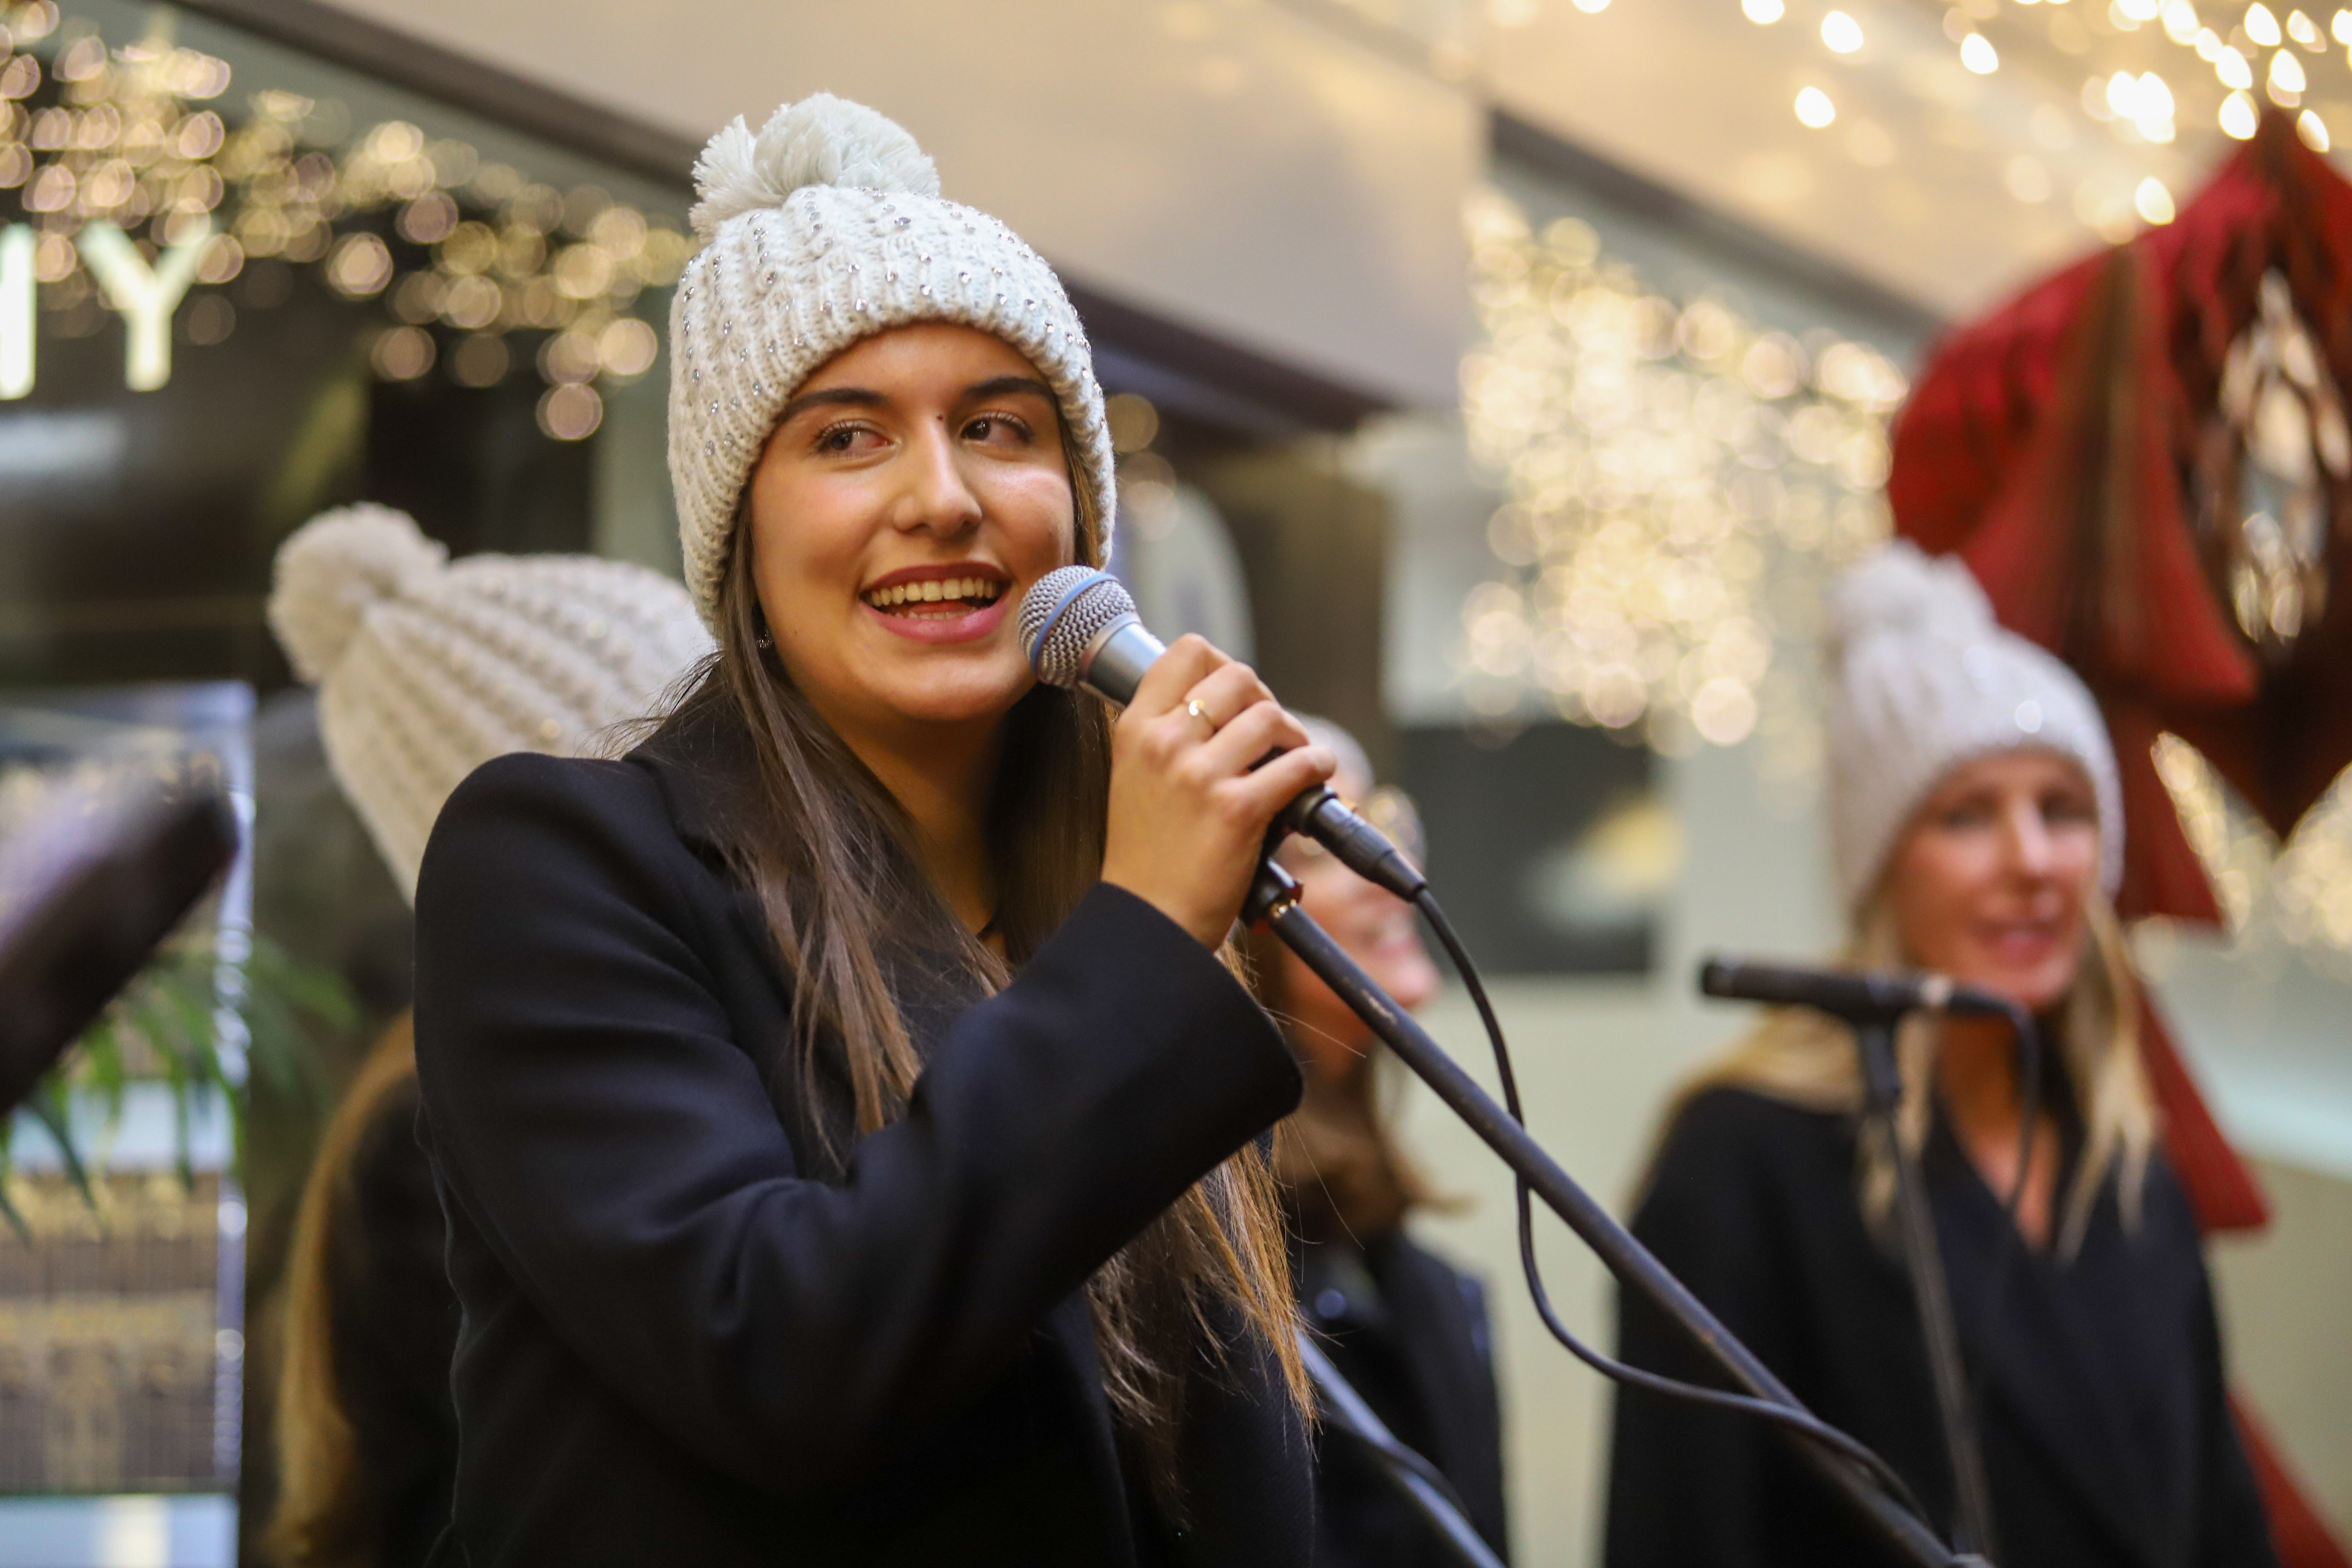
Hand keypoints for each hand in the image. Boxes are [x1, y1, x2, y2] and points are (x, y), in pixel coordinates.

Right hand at [1101, 636, 1335, 947]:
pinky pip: (1297, 766)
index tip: (1238, 692)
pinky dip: (1318, 766)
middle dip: (1265, 699)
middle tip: (1271, 731)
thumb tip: (1225, 705)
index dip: (1223, 662)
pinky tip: (1315, 777)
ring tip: (1293, 758)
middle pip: (1238, 676)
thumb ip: (1167, 736)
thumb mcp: (1134, 779)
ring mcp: (1199, 775)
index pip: (1186, 652)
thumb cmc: (1146, 857)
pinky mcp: (1237, 810)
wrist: (1146, 920)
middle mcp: (1164, 743)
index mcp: (1136, 730)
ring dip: (1294, 735)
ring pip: (1271, 716)